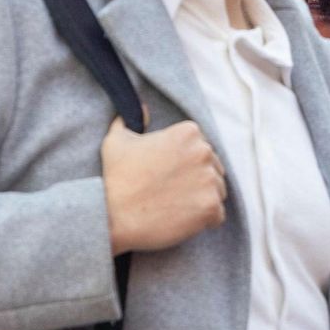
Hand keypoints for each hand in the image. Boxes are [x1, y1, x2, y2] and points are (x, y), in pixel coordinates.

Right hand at [101, 117, 226, 254]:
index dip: (184, 162)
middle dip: (196, 179)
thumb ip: (131, 120)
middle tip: (170, 192)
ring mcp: (210, 181)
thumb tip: (143, 110)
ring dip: (202, 198)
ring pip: (217, 190)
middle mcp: (204, 152)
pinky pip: (217, 215)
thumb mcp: (118, 140)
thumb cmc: (115, 178)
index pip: (200, 147)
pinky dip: (204, 220)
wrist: (112, 216)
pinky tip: (181, 219)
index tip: (166, 173)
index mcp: (188, 133)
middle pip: (213, 167)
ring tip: (175, 206)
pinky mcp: (211, 207)